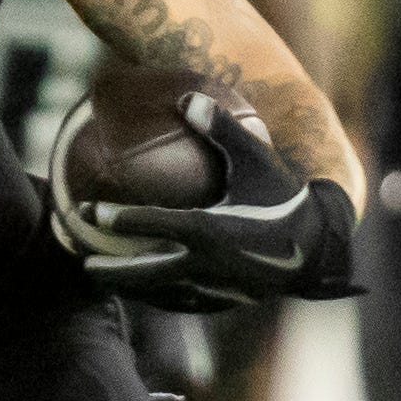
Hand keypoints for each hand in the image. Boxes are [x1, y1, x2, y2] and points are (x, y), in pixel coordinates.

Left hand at [69, 90, 357, 309]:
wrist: (317, 245)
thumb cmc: (282, 195)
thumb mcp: (256, 158)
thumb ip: (221, 128)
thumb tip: (187, 96)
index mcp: (212, 229)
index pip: (154, 224)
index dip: (118, 218)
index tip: (87, 211)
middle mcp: (209, 264)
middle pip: (146, 272)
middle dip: (112, 269)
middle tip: (83, 263)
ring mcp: (215, 288)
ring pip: (160, 293)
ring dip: (130, 287)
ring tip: (101, 277)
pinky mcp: (223, 302)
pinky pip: (180, 304)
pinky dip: (156, 298)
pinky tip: (140, 290)